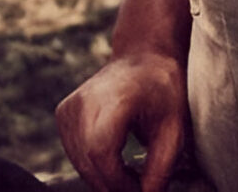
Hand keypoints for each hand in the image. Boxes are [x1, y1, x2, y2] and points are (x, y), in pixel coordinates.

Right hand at [57, 50, 188, 191]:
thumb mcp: (174, 130)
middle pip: (88, 160)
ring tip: (130, 177)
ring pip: (79, 161)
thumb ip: (160, 168)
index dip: (118, 181)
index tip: (140, 190)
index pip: (101, 151)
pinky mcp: (63, 113)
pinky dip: (92, 166)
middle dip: (112, 185)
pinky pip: (74, 153)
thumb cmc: (163, 92)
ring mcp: (70, 106)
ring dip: (103, 179)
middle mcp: (85, 100)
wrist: (143, 58)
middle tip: (137, 188)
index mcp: (115, 99)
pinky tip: (115, 164)